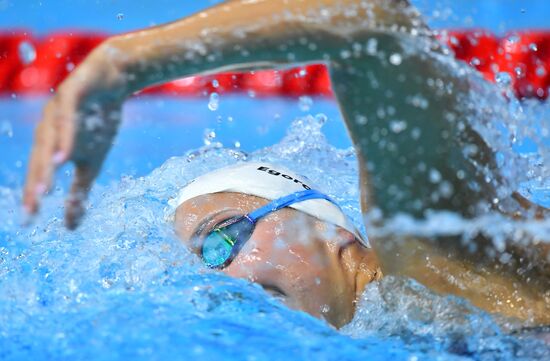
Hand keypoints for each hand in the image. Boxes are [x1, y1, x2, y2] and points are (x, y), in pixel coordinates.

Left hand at [23, 41, 127, 228]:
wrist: (111, 81)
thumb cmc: (98, 121)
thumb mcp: (92, 162)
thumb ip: (80, 191)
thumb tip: (72, 226)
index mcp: (50, 145)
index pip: (38, 175)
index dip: (32, 198)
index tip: (29, 223)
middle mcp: (47, 128)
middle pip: (38, 161)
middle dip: (34, 186)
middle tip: (31, 211)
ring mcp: (56, 112)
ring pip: (48, 143)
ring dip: (45, 167)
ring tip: (43, 190)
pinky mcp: (70, 97)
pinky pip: (67, 121)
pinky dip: (65, 139)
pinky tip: (64, 157)